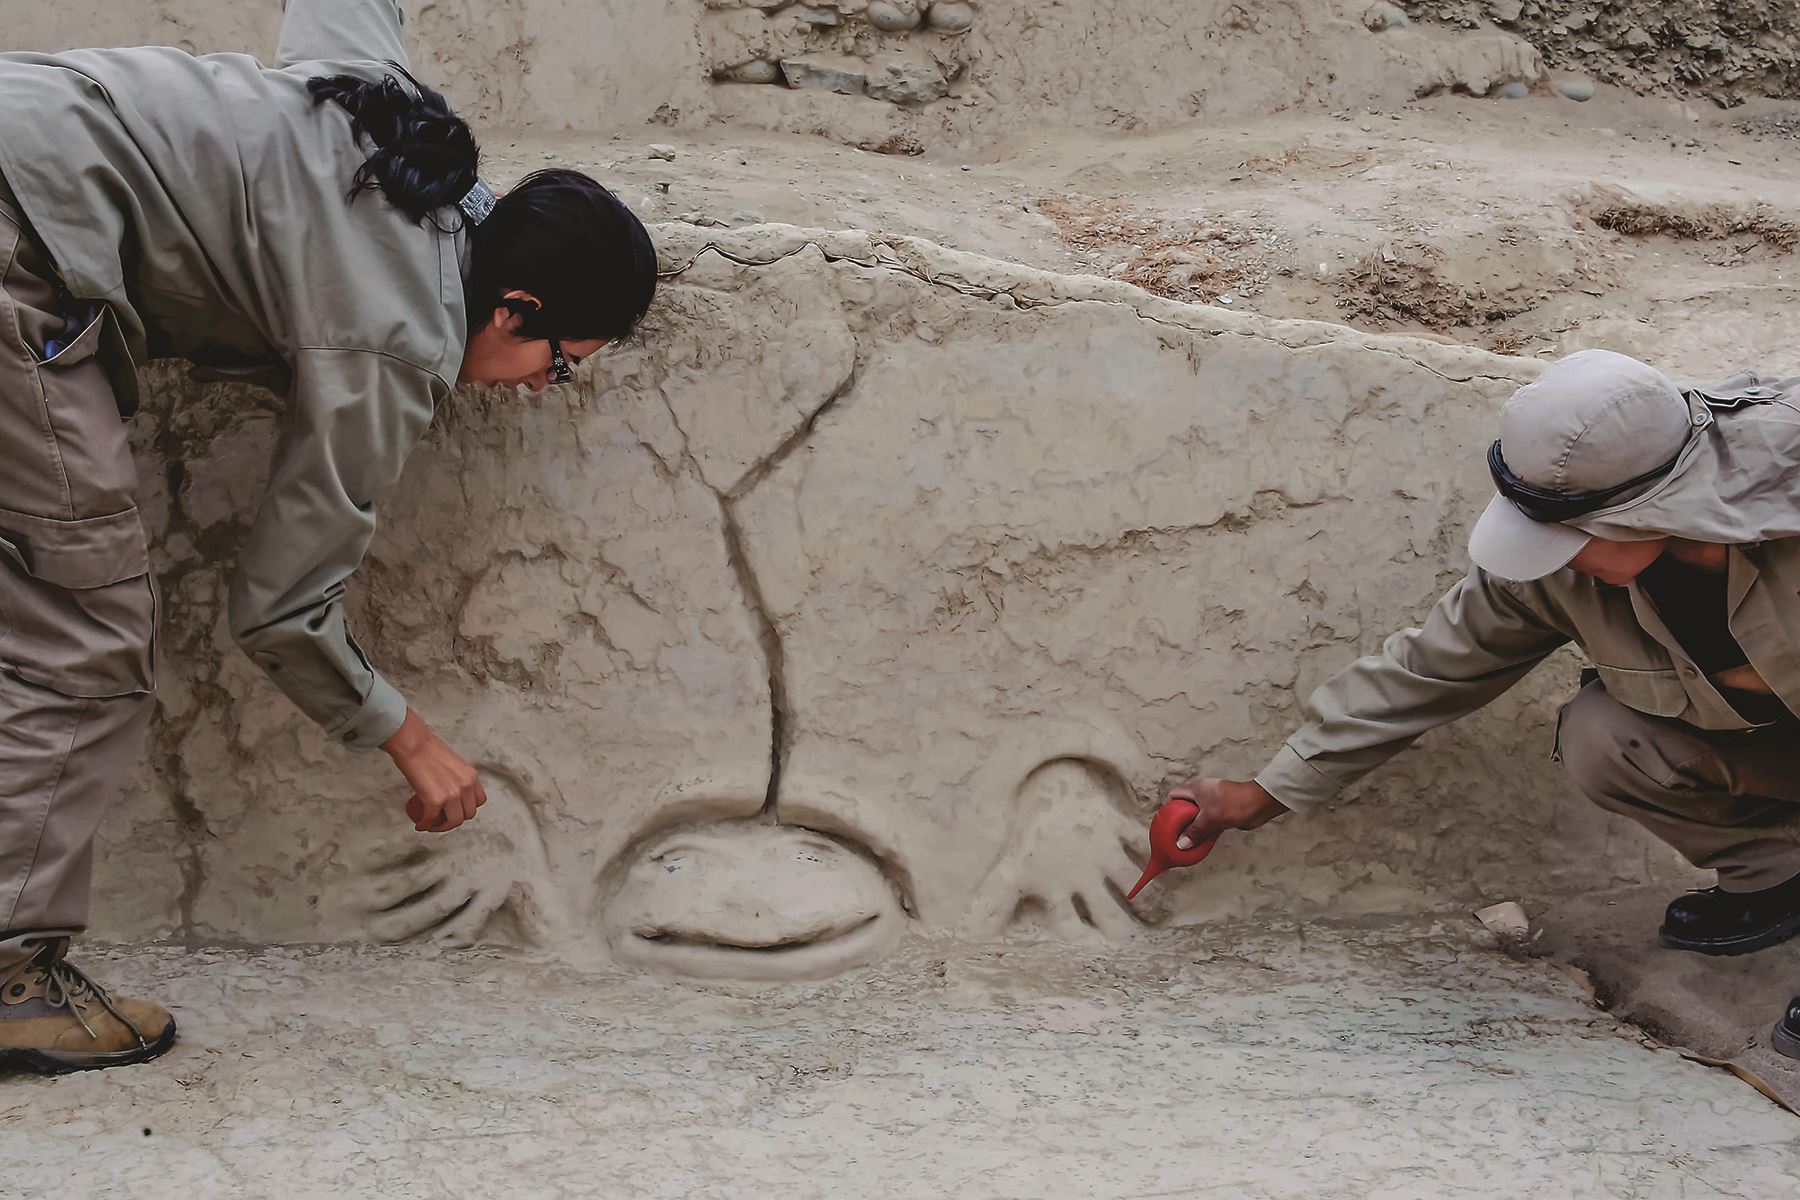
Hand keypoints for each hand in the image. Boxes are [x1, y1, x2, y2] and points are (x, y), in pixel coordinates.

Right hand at [381, 709, 487, 831]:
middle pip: (468, 814)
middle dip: (454, 819)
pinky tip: (420, 824)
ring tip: (431, 824)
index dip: (467, 808)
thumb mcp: (454, 764)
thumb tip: (451, 789)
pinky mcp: (435, 800)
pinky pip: (431, 819)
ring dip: (441, 827)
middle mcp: (465, 786)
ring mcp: (452, 795)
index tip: (456, 810)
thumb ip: (457, 778)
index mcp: (471, 777)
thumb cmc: (428, 749)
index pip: (479, 801)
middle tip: (441, 819)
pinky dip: (425, 824)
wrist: (414, 744)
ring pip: (453, 821)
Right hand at [1168, 778, 1286, 850]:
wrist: (1259, 804)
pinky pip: (1209, 823)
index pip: (1175, 795)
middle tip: (1175, 836)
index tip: (1165, 823)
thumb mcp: (1210, 818)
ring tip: (1187, 842)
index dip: (1168, 808)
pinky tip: (1202, 843)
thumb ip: (1195, 832)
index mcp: (1196, 789)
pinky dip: (1205, 832)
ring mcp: (1213, 804)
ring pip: (1198, 818)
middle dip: (1181, 822)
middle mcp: (1203, 795)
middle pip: (1185, 808)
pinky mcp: (1222, 813)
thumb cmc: (1234, 804)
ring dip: (1194, 829)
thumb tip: (1181, 844)